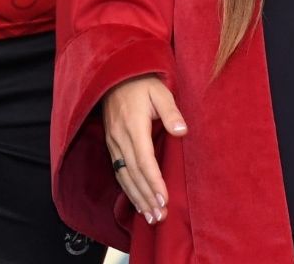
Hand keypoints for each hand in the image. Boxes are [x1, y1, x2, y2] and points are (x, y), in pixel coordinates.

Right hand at [102, 74, 186, 224]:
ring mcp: (113, 143)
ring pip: (124, 177)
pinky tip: (137, 202)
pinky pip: (119, 172)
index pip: (144, 160)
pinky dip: (128, 190)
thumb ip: (171, 112)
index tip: (164, 198)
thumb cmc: (142, 83)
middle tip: (160, 216)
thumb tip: (182, 131)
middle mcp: (120, 138)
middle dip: (147, 197)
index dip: (154, 181)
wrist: (114, 77)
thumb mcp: (160, 91)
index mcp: (134, 126)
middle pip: (133, 174)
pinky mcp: (111, 146)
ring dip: (137, 198)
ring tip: (151, 217)